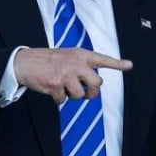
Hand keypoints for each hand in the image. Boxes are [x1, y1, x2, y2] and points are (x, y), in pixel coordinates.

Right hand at [14, 48, 132, 104]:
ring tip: (62, 87)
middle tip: (85, 93)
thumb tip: (92, 85)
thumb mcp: (68, 56)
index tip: (129, 65)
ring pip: (80, 95)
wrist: (26, 62)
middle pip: (97, 83)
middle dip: (91, 92)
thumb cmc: (48, 61)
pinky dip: (58, 98)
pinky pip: (63, 100)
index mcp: (80, 55)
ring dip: (72, 96)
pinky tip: (51, 89)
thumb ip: (81, 65)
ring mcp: (66, 74)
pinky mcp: (56, 84)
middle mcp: (76, 63)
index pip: (102, 59)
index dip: (117, 63)